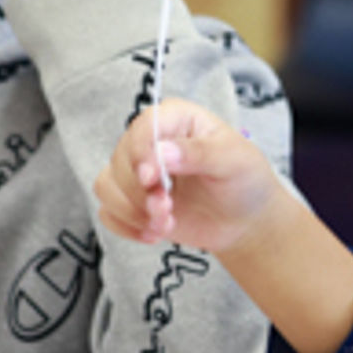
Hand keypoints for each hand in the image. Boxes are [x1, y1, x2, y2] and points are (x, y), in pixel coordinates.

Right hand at [94, 98, 281, 251]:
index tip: (152, 179)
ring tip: (165, 223)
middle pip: (120, 160)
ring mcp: (138, 172)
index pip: (143, 126)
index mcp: (176, 118)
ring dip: (133, 212)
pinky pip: (107, 212)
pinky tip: (154, 233)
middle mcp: (151, 141)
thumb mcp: (234, 160)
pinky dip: (127, 227)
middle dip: (141, 192)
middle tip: (168, 208)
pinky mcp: (132, 201)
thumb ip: (200, 153)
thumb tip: (162, 153)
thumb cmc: (245, 180)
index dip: (141, 153)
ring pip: (107, 186)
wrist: (245, 220)